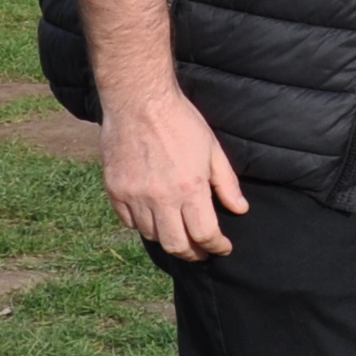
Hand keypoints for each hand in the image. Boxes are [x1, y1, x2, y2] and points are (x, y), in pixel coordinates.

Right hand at [106, 87, 248, 259]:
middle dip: (193, 254)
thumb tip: (239, 209)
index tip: (222, 248)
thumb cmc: (180, 121)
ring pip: (152, 236)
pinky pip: (129, 222)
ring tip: (179, 233)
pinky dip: (143, 226)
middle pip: (176, 245)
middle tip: (202, 251)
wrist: (138, 101)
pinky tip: (154, 218)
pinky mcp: (115, 191)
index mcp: (189, 188)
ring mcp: (134, 196)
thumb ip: (227, 183)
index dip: (217, 246)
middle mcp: (160, 198)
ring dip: (169, 239)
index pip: (205, 234)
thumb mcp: (213, 149)